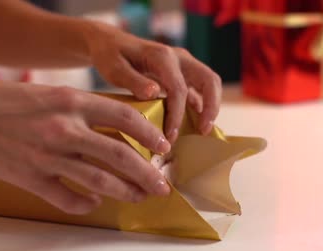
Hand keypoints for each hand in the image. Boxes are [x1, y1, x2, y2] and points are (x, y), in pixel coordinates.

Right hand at [0, 80, 171, 213]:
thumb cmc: (7, 101)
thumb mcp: (50, 92)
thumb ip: (83, 108)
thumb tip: (117, 127)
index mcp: (72, 101)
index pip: (125, 118)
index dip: (150, 135)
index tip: (163, 147)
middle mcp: (64, 128)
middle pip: (121, 155)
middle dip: (148, 173)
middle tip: (162, 185)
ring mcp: (48, 156)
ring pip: (100, 181)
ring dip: (125, 192)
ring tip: (140, 198)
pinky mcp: (32, 178)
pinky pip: (68, 199)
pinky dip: (85, 204)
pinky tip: (93, 204)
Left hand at [85, 22, 222, 142]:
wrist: (110, 43)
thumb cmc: (110, 56)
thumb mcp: (114, 68)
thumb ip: (133, 81)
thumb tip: (154, 93)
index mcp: (162, 57)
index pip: (178, 88)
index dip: (177, 114)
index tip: (170, 136)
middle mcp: (178, 58)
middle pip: (209, 80)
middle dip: (211, 107)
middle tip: (203, 132)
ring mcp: (183, 64)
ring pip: (209, 83)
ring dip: (210, 107)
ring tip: (201, 131)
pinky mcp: (182, 73)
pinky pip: (199, 89)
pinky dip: (200, 106)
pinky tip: (191, 125)